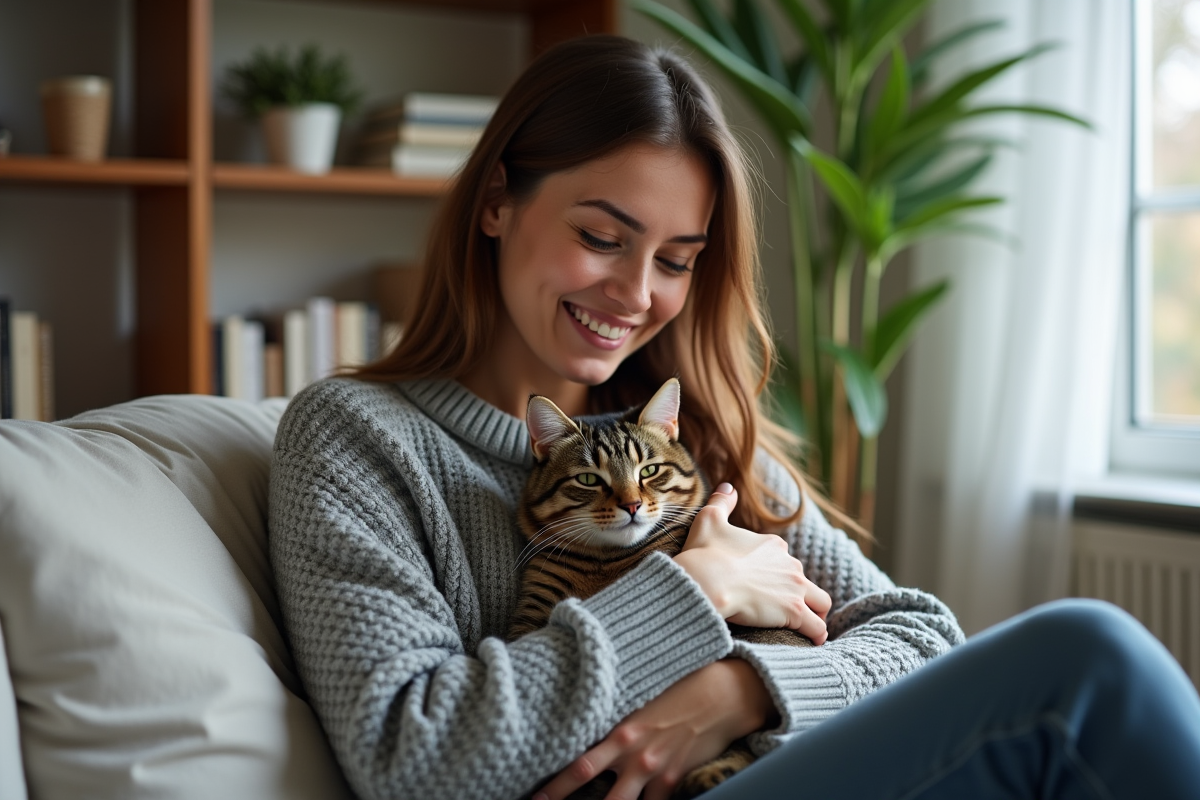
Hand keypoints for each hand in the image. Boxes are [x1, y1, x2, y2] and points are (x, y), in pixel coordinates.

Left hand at [534, 659, 775, 799]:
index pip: (577, 762)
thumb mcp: (640, 695)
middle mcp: (632, 753)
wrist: (723, 694)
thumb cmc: (680, 686)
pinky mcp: (675, 780)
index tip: (533, 797)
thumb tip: (587, 714)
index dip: (553, 785)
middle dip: (562, 799)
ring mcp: (654, 770)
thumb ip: (615, 712)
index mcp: (618, 730)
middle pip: (589, 785)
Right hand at [674, 484, 830, 643]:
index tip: (767, 585)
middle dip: (799, 593)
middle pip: (804, 581)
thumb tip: (728, 486)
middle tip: (787, 608)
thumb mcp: (709, 520)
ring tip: (808, 626)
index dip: (778, 574)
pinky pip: (817, 627)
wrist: (708, 580)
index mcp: (772, 546)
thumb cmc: (705, 553)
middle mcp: (789, 564)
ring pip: (820, 602)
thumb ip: (721, 502)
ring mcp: (795, 588)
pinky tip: (812, 641)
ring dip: (816, 613)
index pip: (784, 560)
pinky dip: (817, 634)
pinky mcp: (795, 612)